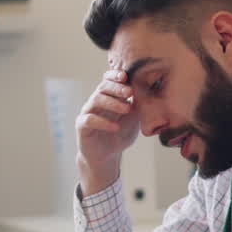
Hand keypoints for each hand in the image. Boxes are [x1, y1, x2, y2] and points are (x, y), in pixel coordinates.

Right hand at [76, 69, 140, 194]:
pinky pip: (89, 120)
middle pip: (103, 86)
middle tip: (130, 92)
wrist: (108, 155)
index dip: (115, 75)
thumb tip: (149, 90)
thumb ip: (138, 104)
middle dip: (117, 87)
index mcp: (109, 96)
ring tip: (127, 109)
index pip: (109, 79)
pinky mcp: (82, 126)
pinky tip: (115, 127)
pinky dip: (103, 122)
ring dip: (113, 103)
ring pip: (96, 100)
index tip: (126, 76)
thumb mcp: (134, 117)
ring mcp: (88, 112)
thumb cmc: (121, 133)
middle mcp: (96, 101)